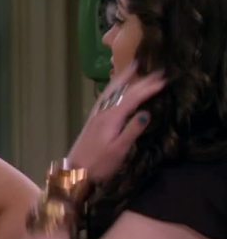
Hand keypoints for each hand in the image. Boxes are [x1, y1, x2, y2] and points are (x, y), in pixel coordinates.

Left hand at [67, 63, 165, 182]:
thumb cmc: (99, 164)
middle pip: (123, 91)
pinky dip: (113, 87)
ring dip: (123, 78)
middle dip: (139, 80)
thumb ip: (133, 130)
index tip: (164, 79)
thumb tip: (148, 112)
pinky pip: (104, 96)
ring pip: (111, 90)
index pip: (133, 98)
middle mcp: (103, 112)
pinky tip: (115, 87)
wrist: (75, 171)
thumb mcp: (120, 149)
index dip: (149, 88)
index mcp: (112, 118)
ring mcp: (96, 114)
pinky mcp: (92, 119)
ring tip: (133, 67)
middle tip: (155, 69)